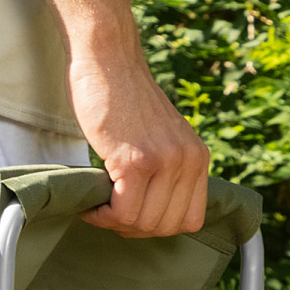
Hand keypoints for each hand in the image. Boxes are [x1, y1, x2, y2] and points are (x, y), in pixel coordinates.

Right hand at [68, 54, 209, 239]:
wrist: (107, 59)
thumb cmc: (123, 99)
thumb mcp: (163, 138)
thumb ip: (168, 171)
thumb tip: (153, 216)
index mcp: (198, 158)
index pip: (190, 220)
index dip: (158, 227)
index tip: (133, 215)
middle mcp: (188, 161)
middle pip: (165, 228)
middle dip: (133, 229)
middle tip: (110, 213)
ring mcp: (164, 161)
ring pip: (143, 223)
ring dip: (115, 223)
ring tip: (98, 206)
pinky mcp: (135, 161)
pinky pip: (122, 211)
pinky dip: (102, 216)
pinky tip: (91, 204)